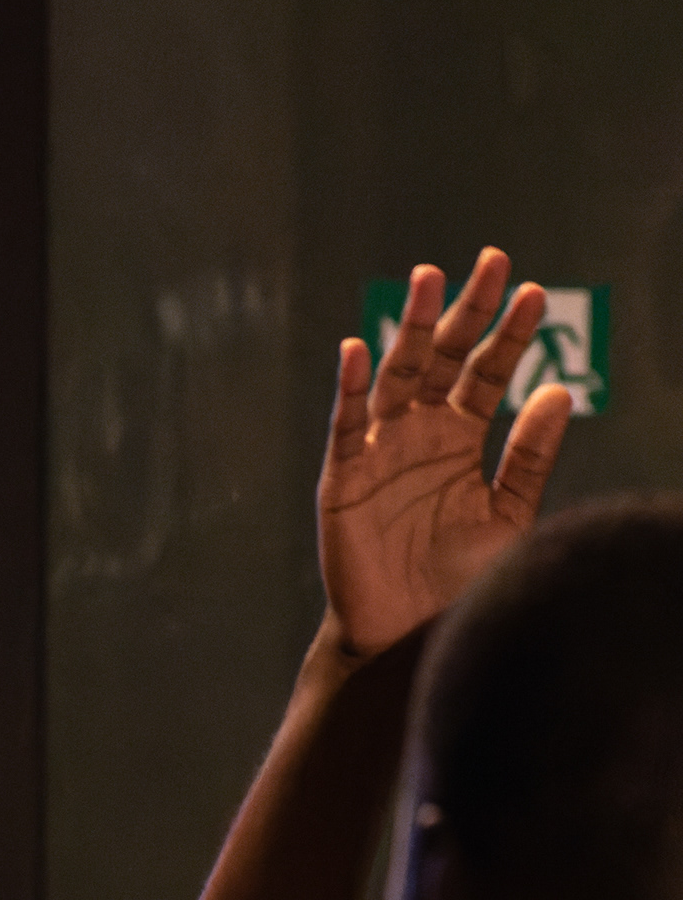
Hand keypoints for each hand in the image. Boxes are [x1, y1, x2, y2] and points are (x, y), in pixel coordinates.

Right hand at [319, 249, 572, 658]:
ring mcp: (378, 453)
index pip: (487, 374)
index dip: (509, 336)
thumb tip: (556, 391)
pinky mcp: (342, 480)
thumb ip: (529, 456)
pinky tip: (360, 349)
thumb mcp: (510, 515)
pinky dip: (350, 389)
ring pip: (394, 379)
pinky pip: (345, 427)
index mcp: (460, 439)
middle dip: (464, 313)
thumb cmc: (460, 582)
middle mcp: (418, 435)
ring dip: (409, 330)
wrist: (411, 635)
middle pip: (442, 360)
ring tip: (428, 282)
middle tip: (490, 264)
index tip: (535, 294)